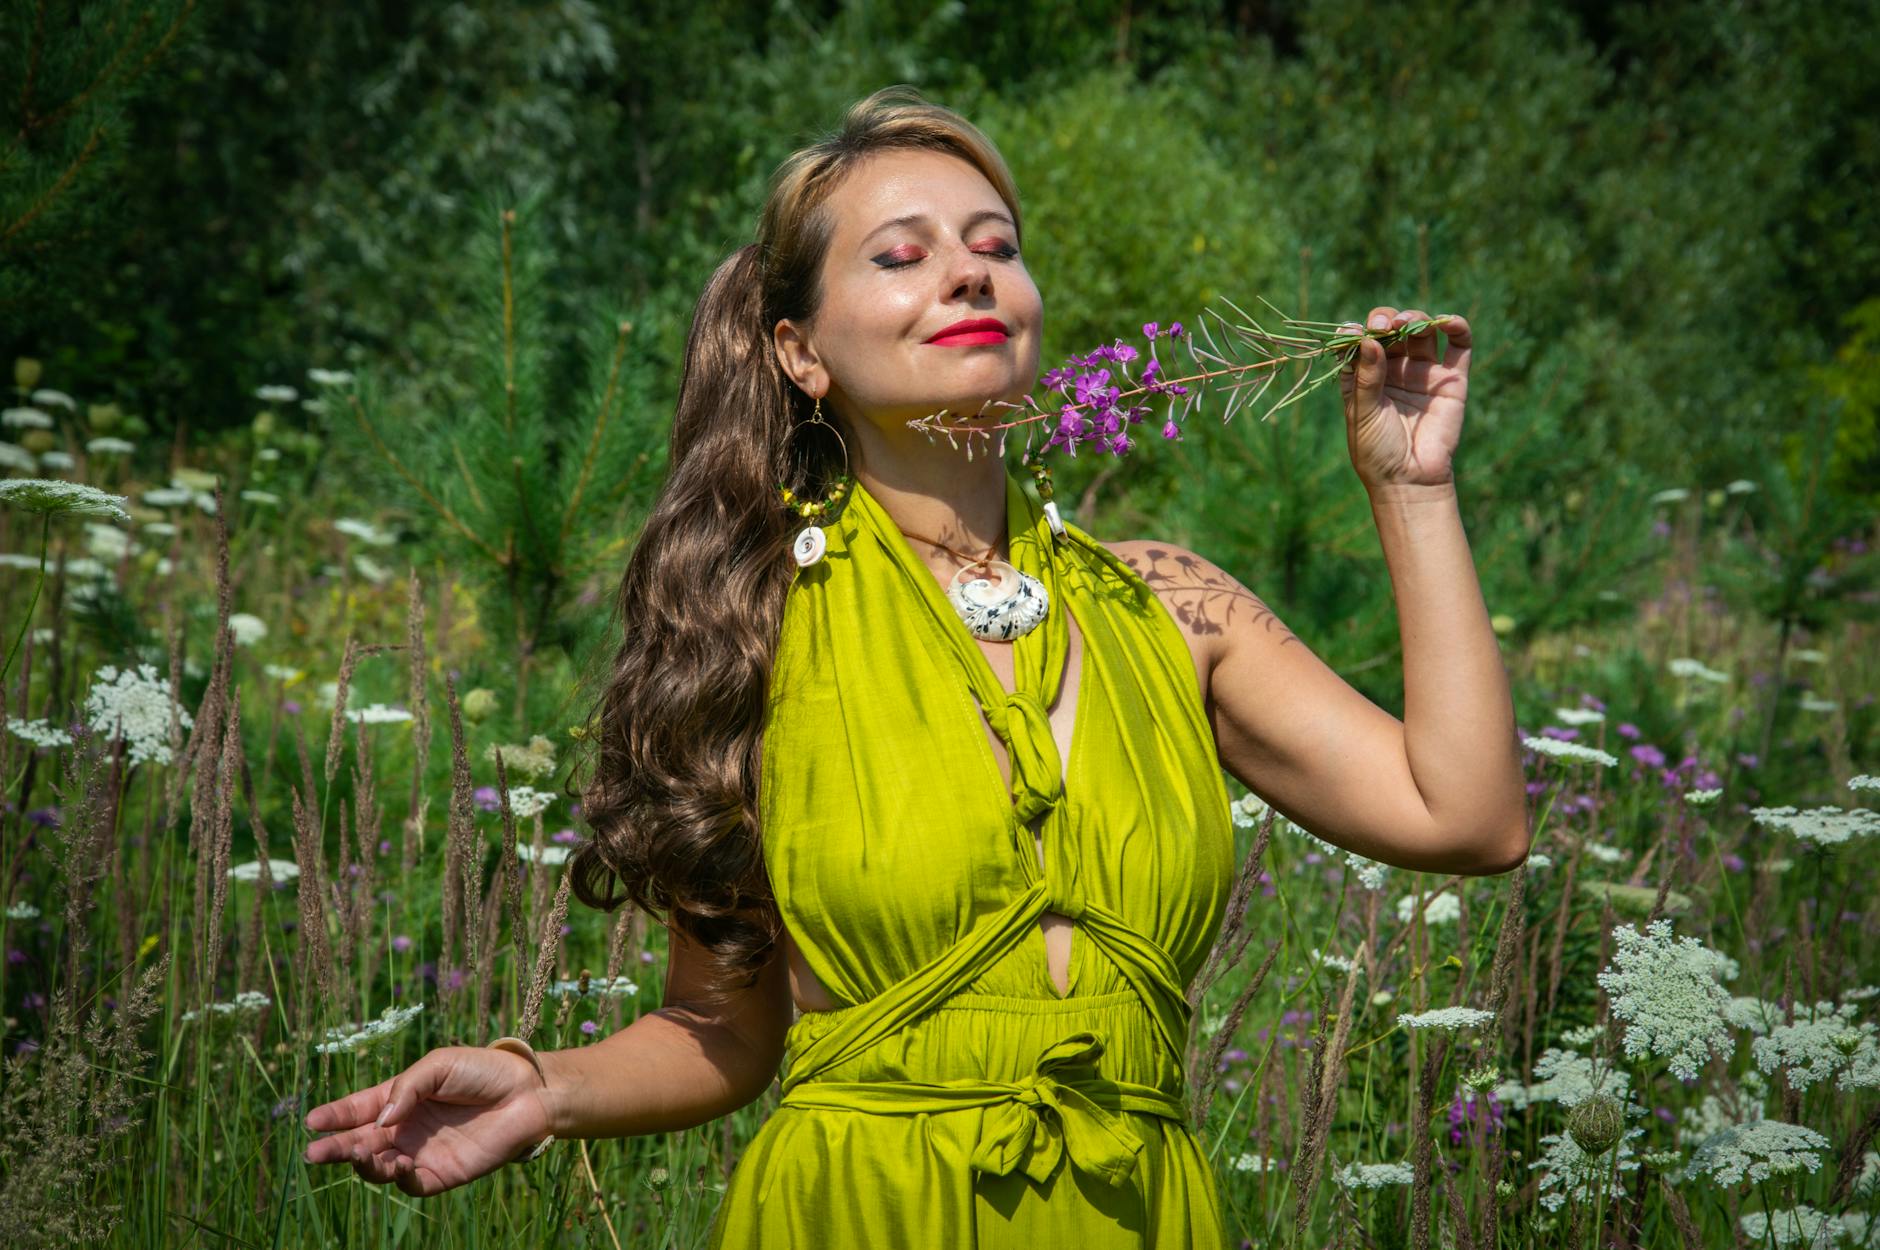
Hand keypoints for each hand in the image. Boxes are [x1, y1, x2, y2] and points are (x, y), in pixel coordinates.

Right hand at [302, 1045, 551, 1196]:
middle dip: (335, 1148)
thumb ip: (405, 1089)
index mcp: (401, 1098)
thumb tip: (379, 1121)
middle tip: (314, 1153)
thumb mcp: (438, 1065)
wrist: (527, 1092)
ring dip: (363, 1164)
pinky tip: (396, 1165)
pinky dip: (397, 1179)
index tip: (311, 1122)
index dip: (334, 1117)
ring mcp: (421, 1153)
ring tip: (355, 1155)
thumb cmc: (483, 1071)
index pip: (358, 1110)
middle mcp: (406, 1128)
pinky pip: (411, 1185)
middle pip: (361, 1143)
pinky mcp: (442, 1174)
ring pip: (379, 1167)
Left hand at [1336, 306, 1471, 492]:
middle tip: (1383, 325)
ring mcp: (1423, 372)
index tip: (1353, 331)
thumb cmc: (1377, 451)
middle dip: (1387, 321)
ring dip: (1416, 318)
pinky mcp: (1451, 379)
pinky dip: (1456, 326)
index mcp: (1365, 376)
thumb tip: (1368, 339)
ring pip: (1422, 332)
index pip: (1360, 342)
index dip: (1357, 331)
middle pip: (1392, 330)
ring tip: (1407, 323)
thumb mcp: (1363, 413)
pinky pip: (1459, 346)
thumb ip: (1366, 377)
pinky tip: (1447, 322)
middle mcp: (1394, 369)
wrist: (1410, 480)